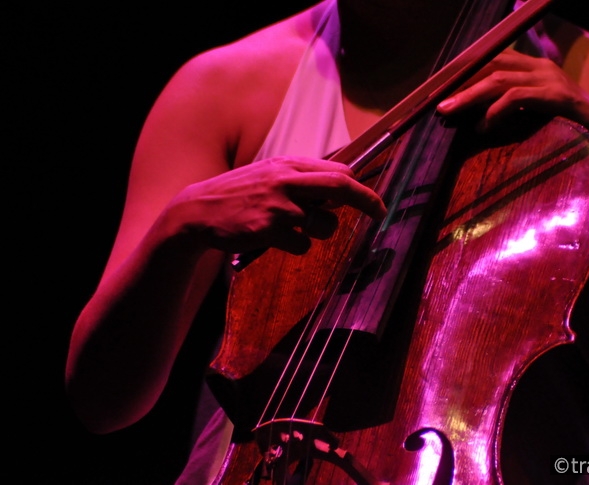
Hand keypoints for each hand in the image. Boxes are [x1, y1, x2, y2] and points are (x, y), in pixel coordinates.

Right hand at [165, 157, 386, 255]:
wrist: (198, 211)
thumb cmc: (239, 195)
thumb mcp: (269, 176)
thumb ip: (300, 179)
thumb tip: (338, 189)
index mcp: (288, 165)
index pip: (337, 170)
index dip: (361, 187)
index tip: (375, 202)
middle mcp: (285, 180)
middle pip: (339, 185)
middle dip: (366, 200)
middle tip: (380, 213)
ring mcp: (278, 205)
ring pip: (323, 223)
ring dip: (320, 231)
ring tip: (296, 228)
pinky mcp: (268, 229)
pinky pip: (302, 245)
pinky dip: (296, 246)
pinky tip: (275, 240)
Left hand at [437, 48, 588, 132]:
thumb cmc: (573, 133)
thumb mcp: (537, 117)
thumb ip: (513, 111)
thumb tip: (476, 121)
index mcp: (536, 69)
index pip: (493, 61)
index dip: (465, 74)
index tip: (440, 90)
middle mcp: (542, 68)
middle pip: (491, 66)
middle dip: (460, 83)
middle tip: (437, 104)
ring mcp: (551, 80)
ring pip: (499, 80)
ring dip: (469, 96)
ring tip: (448, 113)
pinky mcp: (557, 97)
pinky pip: (517, 97)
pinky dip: (494, 112)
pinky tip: (483, 127)